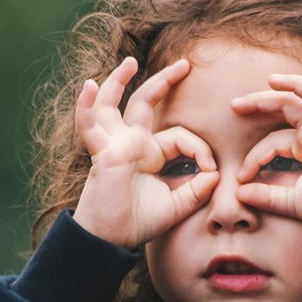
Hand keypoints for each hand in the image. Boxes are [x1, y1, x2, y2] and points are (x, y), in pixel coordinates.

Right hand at [71, 57, 219, 247]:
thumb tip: (215, 174)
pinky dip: (86, 106)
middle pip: (146, 103)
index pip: (180, 136)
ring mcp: (114, 144)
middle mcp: (131, 143)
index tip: (212, 170)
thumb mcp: (177, 206)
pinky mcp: (102, 152)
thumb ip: (197, 190)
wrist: (111, 240)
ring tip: (129, 62)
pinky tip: (89, 87)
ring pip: (113, 104)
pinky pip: (89, 125)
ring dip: (118, 81)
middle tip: (185, 64)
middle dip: (165, 82)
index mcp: (150, 154)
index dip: (200, 149)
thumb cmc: (138, 223)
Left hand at [230, 74, 301, 222]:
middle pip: (289, 106)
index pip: (274, 139)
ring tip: (272, 80)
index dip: (255, 156)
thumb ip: (267, 197)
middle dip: (262, 100)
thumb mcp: (290, 202)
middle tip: (235, 105)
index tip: (241, 177)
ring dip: (295, 84)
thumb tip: (240, 193)